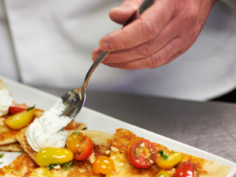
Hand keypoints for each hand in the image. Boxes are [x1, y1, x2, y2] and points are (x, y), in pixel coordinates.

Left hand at [92, 0, 217, 68]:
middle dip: (118, 55)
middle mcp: (181, 23)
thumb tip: (115, 16)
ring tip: (107, 60)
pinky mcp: (183, 48)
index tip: (103, 44)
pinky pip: (158, 62)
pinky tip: (125, 61)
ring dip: (125, 63)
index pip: (145, 29)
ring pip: (151, 60)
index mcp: (172, 4)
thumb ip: (132, 4)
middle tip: (98, 55)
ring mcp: (185, 38)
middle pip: (146, 48)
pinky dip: (138, 64)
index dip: (122, 40)